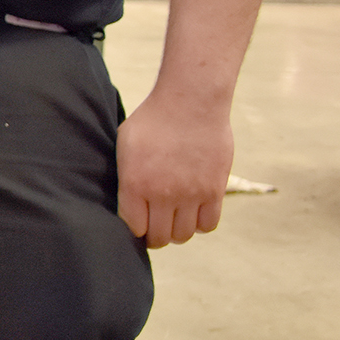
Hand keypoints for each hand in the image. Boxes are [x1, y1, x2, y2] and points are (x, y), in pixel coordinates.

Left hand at [116, 93, 233, 248]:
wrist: (191, 103)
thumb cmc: (153, 120)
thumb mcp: (124, 145)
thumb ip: (125, 177)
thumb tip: (127, 202)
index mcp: (135, 183)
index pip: (133, 227)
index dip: (133, 229)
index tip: (136, 225)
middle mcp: (163, 194)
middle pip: (159, 237)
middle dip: (154, 236)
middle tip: (154, 227)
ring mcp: (191, 194)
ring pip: (184, 235)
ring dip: (177, 231)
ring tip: (173, 219)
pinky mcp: (215, 191)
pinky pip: (208, 225)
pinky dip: (200, 224)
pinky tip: (193, 212)